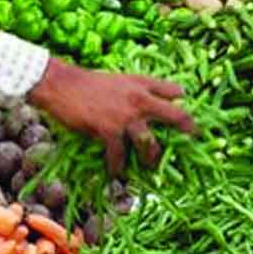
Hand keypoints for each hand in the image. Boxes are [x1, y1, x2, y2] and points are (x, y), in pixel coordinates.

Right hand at [28, 58, 195, 173]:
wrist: (61, 84)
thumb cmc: (85, 83)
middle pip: (175, 115)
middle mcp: (139, 98)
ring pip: (150, 144)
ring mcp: (126, 116)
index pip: (174, 90)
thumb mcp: (116, 81)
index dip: (184, 102)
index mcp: (141, 83)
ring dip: (151, 159)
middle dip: (187, 130)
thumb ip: (132, 92)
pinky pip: (119, 155)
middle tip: (191, 141)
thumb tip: (143, 110)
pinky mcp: (109, 130)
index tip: (188, 115)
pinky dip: (118, 166)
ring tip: (150, 166)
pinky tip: (116, 172)